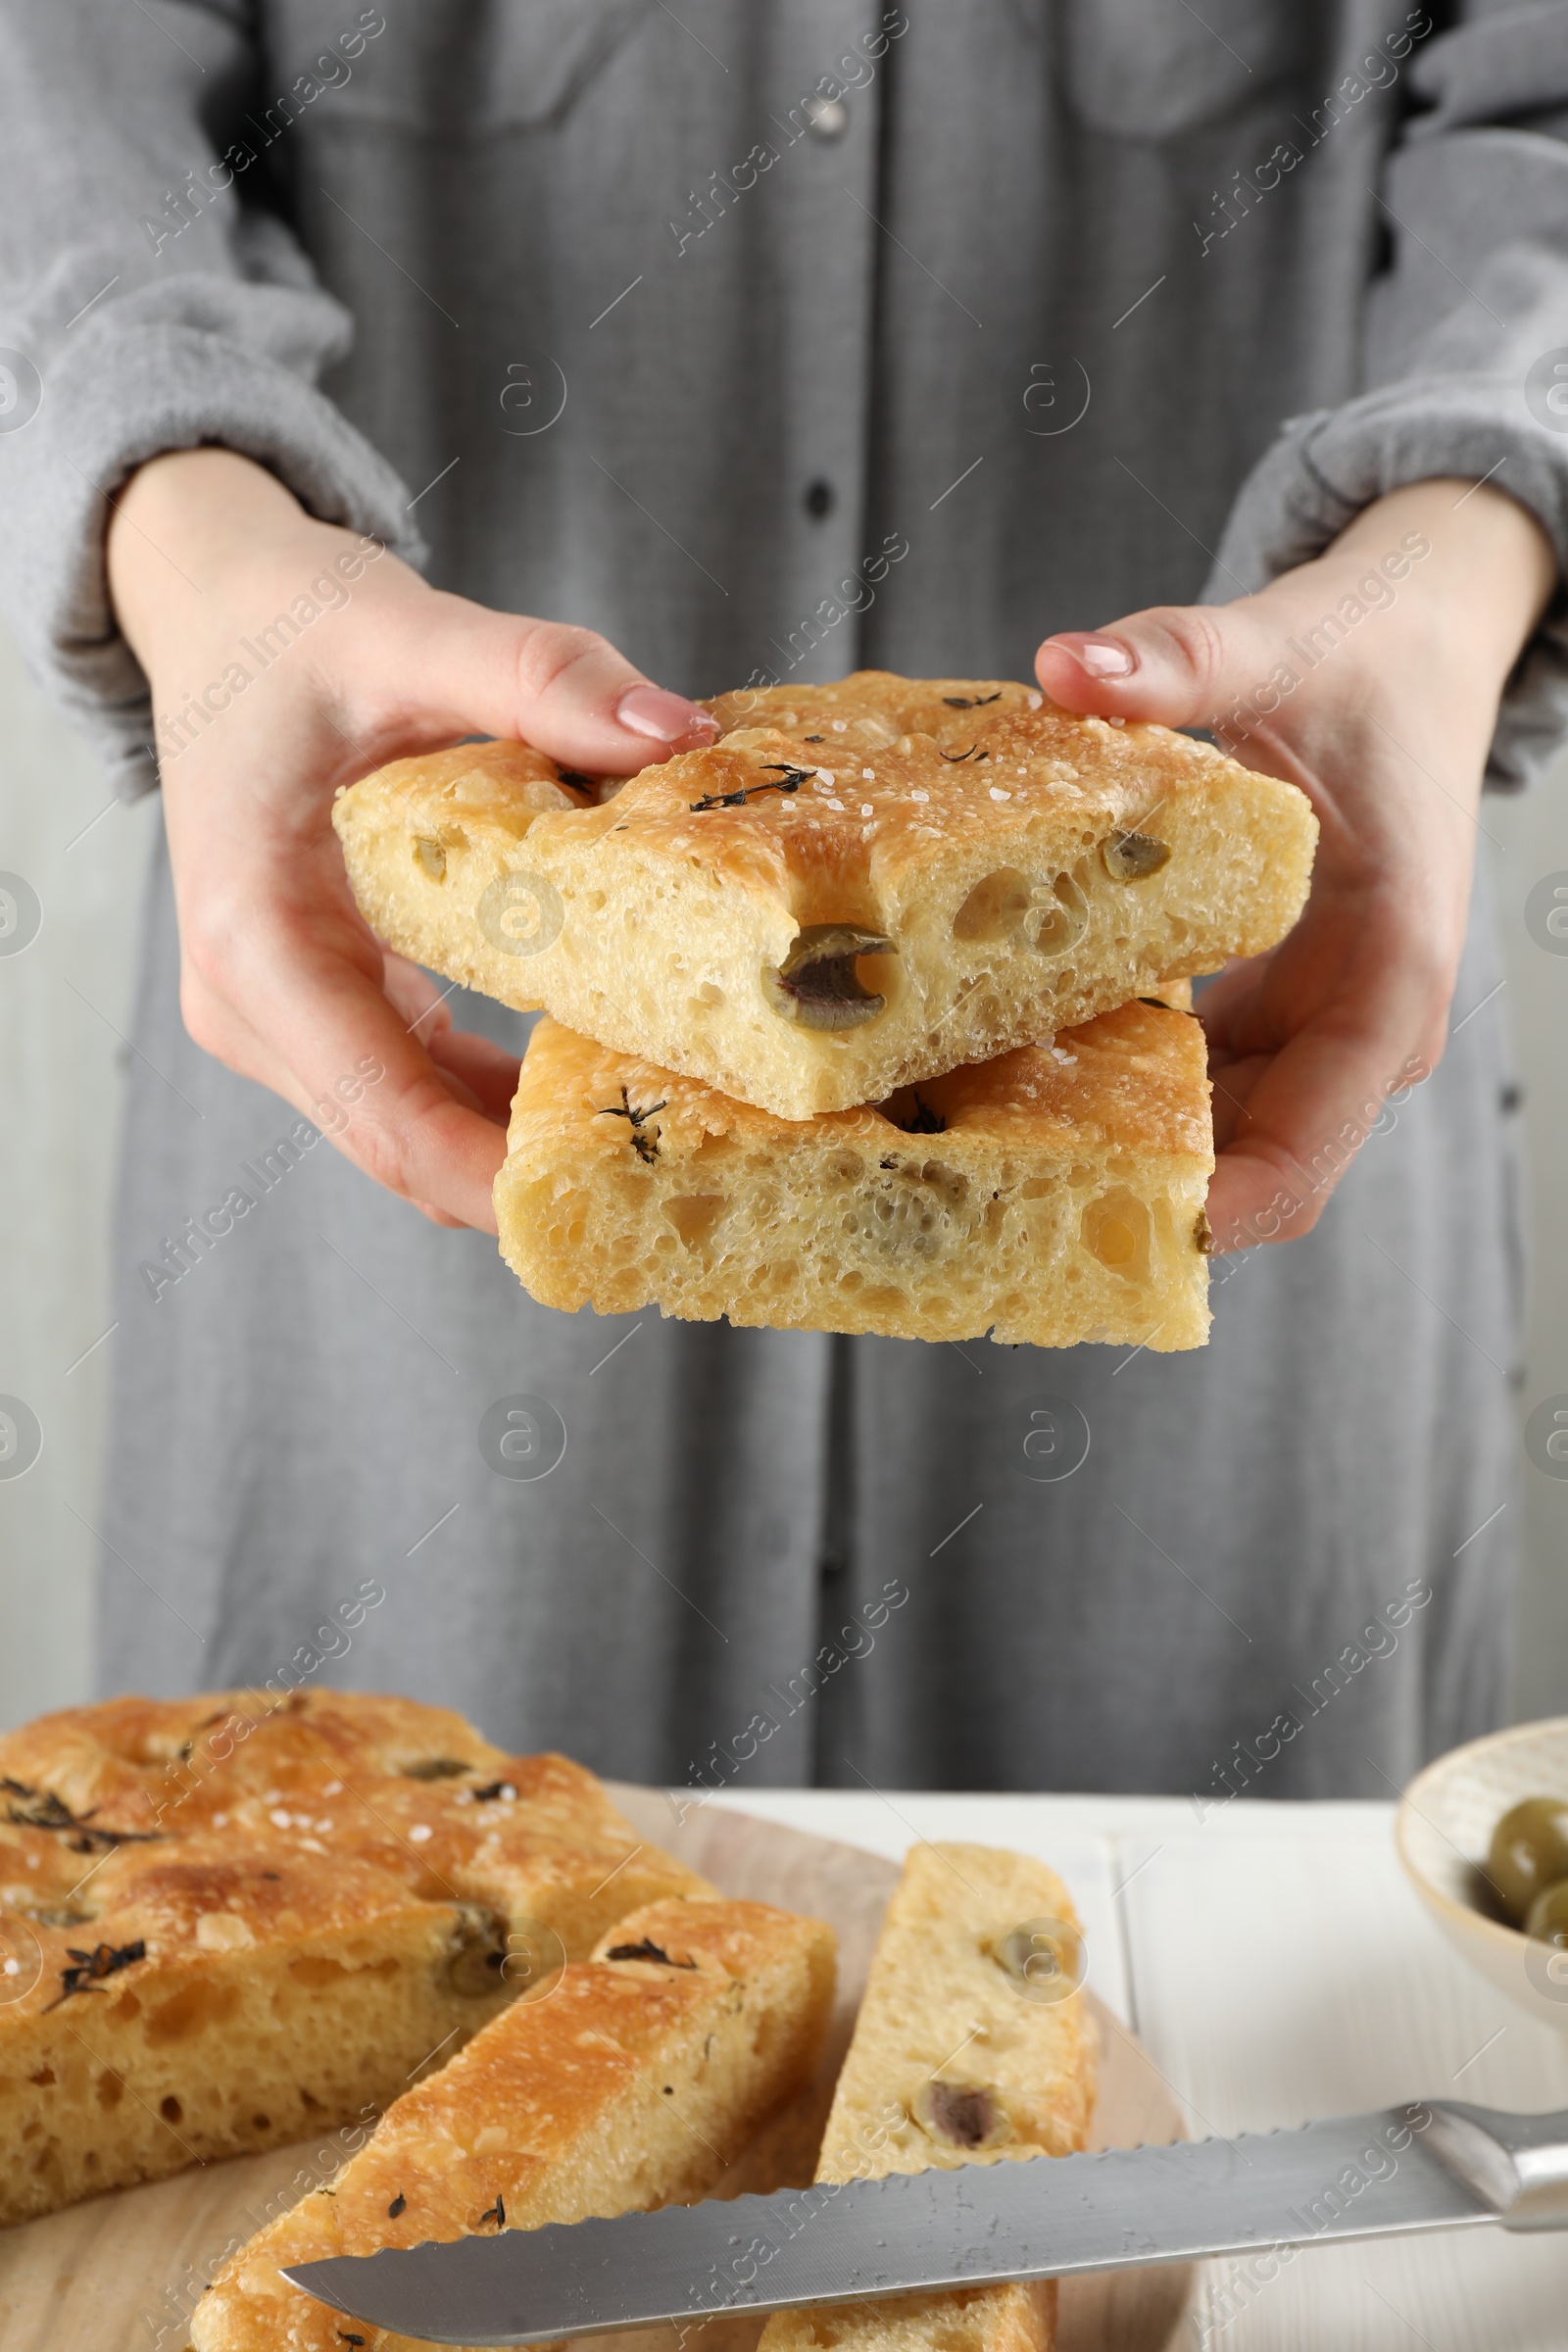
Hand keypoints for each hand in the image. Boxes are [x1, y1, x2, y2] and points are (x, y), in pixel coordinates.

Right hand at [107, 448, 717, 1230]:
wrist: (209, 608)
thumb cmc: (284, 622)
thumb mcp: (406, 630)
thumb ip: (537, 678)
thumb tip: (679, 732)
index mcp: (256, 938)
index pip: (382, 1110)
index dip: (493, 1179)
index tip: (610, 1211)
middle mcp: (253, 1004)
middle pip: (403, 1143)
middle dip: (534, 1181)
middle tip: (685, 1189)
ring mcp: (282, 1016)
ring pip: (414, 1126)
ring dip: (525, 1146)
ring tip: (671, 1141)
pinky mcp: (325, 1004)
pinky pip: (420, 1084)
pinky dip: (502, 1096)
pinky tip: (605, 1075)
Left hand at [1035, 480, 1555, 1251]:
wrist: (1410, 642)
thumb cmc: (1367, 662)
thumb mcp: (1280, 647)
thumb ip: (1180, 662)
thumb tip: (1069, 667)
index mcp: (1384, 983)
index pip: (1302, 1154)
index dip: (1206, 1212)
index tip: (1089, 1228)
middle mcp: (1346, 1033)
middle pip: (1236, 1172)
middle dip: (1117, 1192)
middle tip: (966, 1192)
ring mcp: (1300, 1030)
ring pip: (1199, 1137)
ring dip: (1094, 1143)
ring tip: (951, 1140)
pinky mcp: (1256, 1011)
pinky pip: (1179, 1079)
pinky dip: (1097, 1078)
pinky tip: (984, 1059)